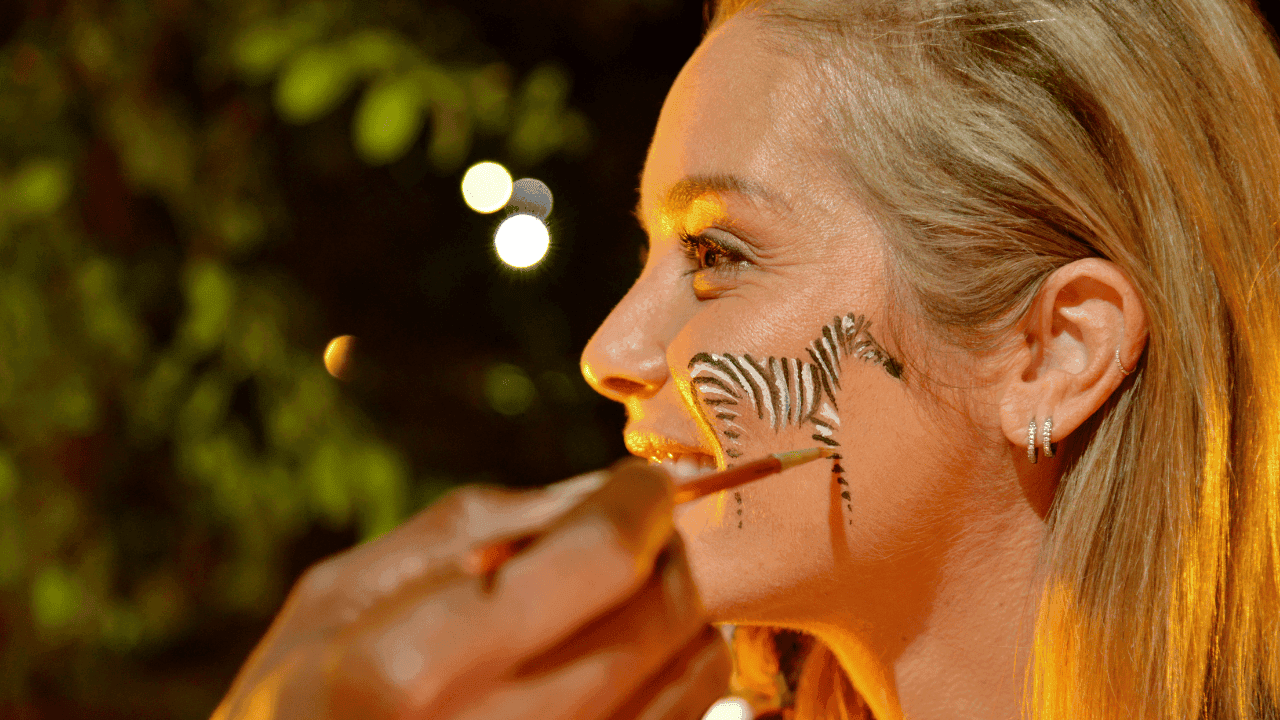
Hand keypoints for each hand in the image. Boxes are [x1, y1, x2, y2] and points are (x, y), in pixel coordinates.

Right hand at [209, 459, 730, 719]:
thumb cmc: (297, 708)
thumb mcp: (341, 598)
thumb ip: (472, 528)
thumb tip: (596, 486)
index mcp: (417, 668)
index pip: (598, 558)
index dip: (638, 502)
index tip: (638, 484)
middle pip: (662, 612)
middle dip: (666, 550)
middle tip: (635, 532)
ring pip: (694, 672)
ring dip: (679, 612)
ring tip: (622, 597)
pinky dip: (678, 673)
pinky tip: (626, 659)